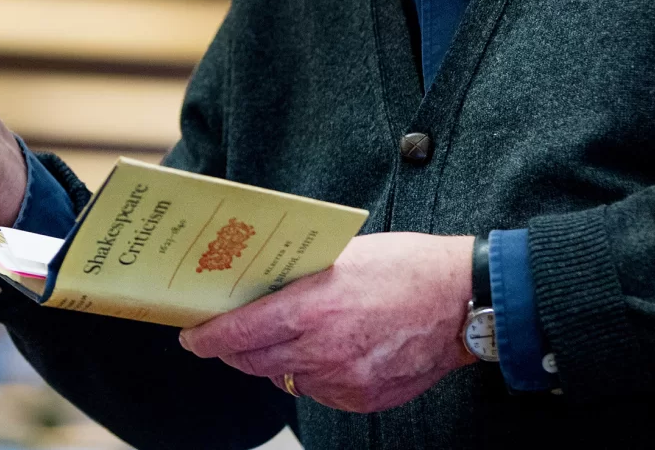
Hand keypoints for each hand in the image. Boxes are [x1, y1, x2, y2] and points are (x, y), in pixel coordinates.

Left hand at [178, 232, 474, 412]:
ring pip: (287, 378)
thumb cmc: (408, 266)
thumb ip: (302, 279)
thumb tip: (266, 288)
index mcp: (312, 308)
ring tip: (289, 338)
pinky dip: (315, 374)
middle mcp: (322, 350)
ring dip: (279, 361)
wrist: (461, 302)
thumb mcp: (345, 256)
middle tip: (227, 338)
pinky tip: (330, 351)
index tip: (192, 337)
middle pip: (254, 362)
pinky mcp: (361, 398)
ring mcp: (342, 380)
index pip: (239, 333)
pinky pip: (320, 391)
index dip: (208, 339)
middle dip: (235, 351)